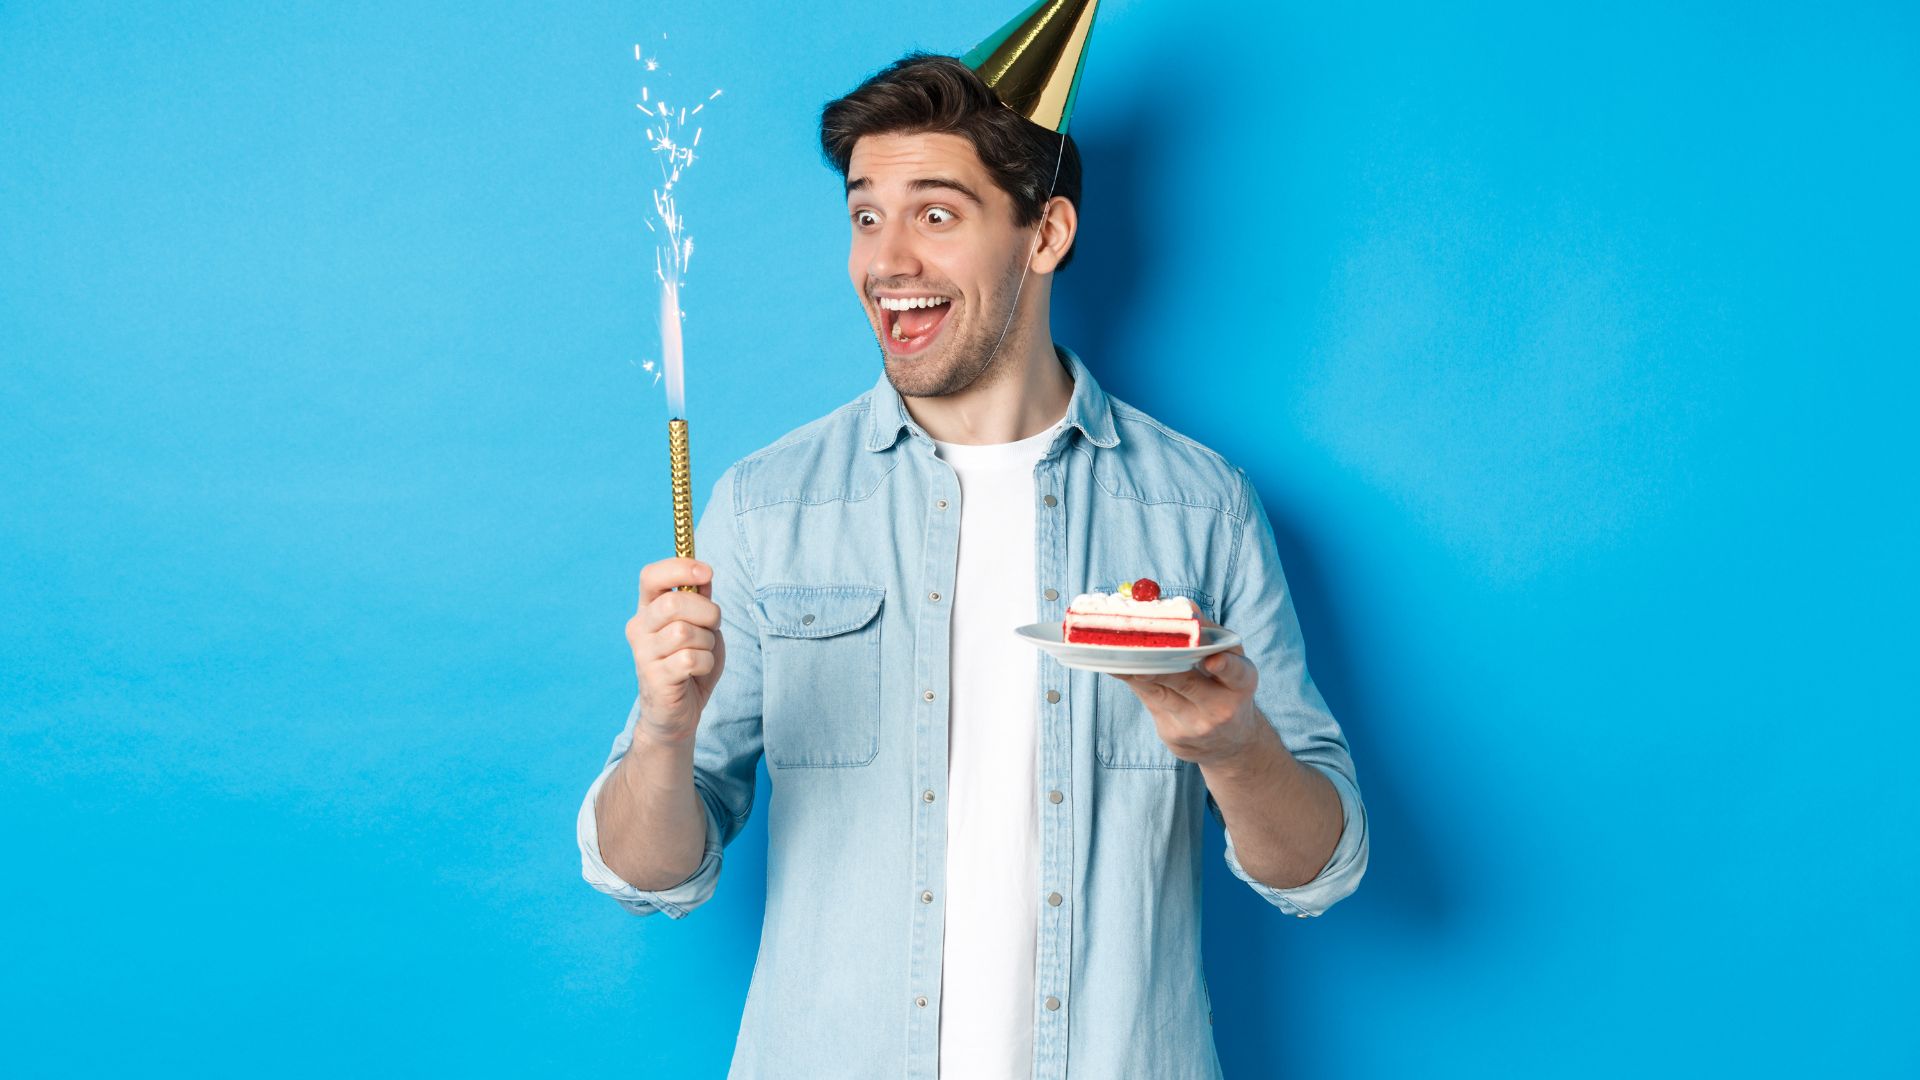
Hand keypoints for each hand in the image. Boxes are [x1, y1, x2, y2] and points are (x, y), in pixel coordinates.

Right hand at [626, 557, 725, 744]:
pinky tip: (697, 671)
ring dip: (706, 642)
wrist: (677, 714)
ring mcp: (643, 653)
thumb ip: (701, 601)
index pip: (651, 576)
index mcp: (648, 609)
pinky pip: (690, 659)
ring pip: (684, 632)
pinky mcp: (654, 677)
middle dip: (706, 613)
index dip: (679, 568)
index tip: (706, 572)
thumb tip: (704, 574)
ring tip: (702, 653)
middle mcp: (639, 628)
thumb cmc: (690, 665)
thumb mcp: (701, 627)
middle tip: (712, 628)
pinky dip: (705, 663)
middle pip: (673, 603)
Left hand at [1112, 600, 1267, 767]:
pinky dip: (1131, 680)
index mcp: (1242, 682)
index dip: (1226, 666)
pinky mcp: (1173, 735)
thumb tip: (1183, 606)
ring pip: (1159, 692)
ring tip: (1116, 653)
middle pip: (1187, 683)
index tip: (1213, 660)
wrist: (1228, 742)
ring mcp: (1195, 725)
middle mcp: (1221, 707)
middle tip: (1140, 649)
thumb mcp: (1231, 662)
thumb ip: (1208, 636)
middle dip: (1162, 666)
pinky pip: (1147, 701)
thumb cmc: (1226, 688)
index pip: (1236, 673)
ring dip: (1136, 670)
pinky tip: (1114, 666)